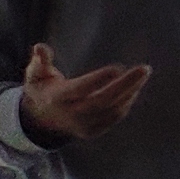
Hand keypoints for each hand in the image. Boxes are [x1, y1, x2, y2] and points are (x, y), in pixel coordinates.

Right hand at [19, 41, 150, 142]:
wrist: (41, 118)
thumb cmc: (42, 88)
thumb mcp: (35, 74)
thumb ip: (40, 61)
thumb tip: (40, 47)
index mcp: (56, 98)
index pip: (80, 90)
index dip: (97, 80)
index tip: (117, 68)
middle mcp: (70, 114)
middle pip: (103, 101)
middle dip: (126, 85)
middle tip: (144, 69)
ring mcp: (82, 125)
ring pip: (112, 110)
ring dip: (131, 92)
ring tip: (142, 74)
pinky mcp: (92, 131)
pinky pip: (114, 118)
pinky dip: (126, 103)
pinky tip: (134, 88)